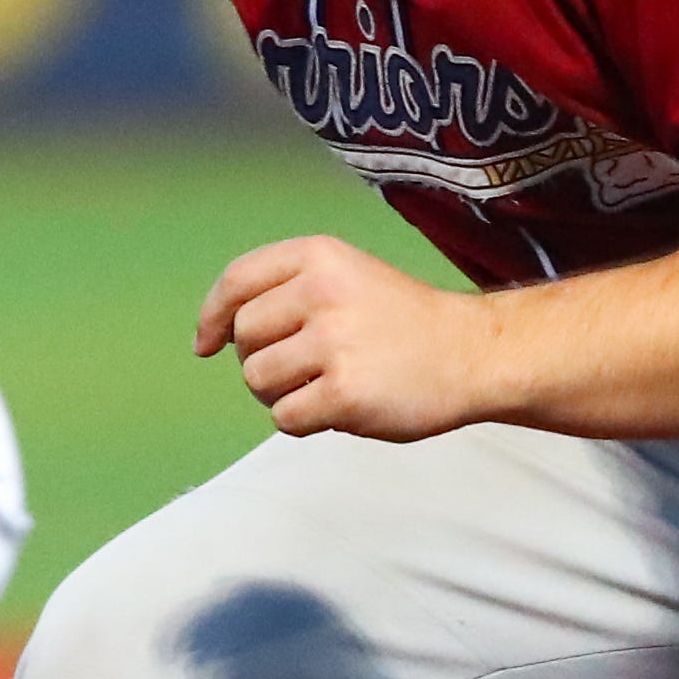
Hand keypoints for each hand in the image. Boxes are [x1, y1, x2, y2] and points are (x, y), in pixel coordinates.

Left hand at [196, 236, 505, 441]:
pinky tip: (340, 407)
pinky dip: (305, 422)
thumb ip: (285, 291)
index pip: (237, 281)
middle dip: (262, 360)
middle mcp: (323, 292)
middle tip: (307, 367)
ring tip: (326, 386)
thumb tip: (214, 335)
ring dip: (282, 394)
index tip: (208, 343)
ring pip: (257, 380)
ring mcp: (334, 344)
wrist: (471, 353)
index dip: (213, 316)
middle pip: (244, 338)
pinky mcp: (345, 394)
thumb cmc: (401, 322)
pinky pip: (285, 418)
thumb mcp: (346, 275)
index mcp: (319, 256)